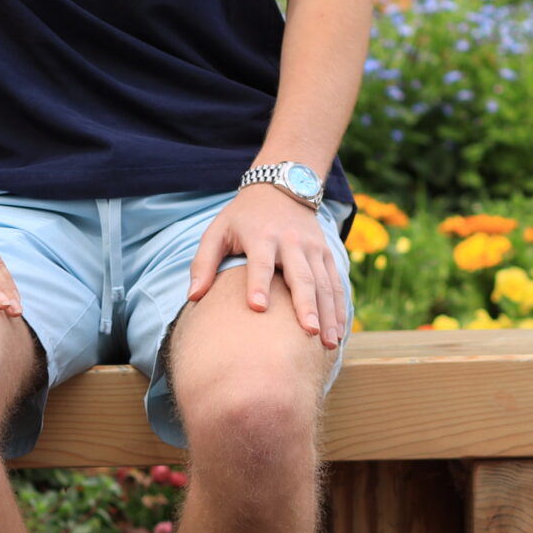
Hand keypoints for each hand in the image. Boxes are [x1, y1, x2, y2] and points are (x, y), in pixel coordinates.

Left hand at [186, 187, 348, 346]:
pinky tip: (340, 332)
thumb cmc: (242, 218)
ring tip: (330, 343)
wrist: (280, 189)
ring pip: (324, 283)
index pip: (260, 262)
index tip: (258, 308)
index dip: (258, 284)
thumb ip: (203, 262)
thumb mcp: (217, 231)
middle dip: (306, 304)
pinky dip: (340, 308)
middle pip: (301, 275)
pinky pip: (336, 283)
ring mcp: (312, 248)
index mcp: (261, 235)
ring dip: (328, 313)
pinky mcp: (326, 253)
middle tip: (309, 332)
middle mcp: (290, 241)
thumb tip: (193, 296)